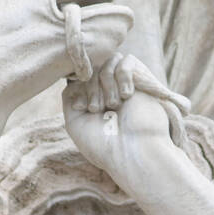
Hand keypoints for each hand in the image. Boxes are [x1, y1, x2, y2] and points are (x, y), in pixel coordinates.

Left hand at [62, 52, 190, 183]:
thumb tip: (74, 75)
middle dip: (91, 87)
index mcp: (96, 102)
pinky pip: (127, 61)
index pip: (81, 77)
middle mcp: (111, 92)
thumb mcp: (75, 122)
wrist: (133, 153)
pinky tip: (126, 96)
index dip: (78, 87)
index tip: (81, 107)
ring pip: (108, 62)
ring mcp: (127, 86)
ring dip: (105, 83)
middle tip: (97, 109)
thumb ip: (71, 96)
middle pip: (93, 68)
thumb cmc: (103, 144)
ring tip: (114, 105)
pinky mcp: (143, 81)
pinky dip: (122, 75)